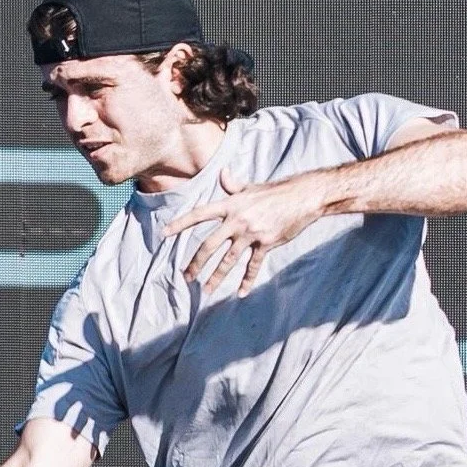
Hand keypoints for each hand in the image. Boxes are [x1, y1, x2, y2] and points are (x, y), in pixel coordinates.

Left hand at [165, 167, 326, 296]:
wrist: (303, 196)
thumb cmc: (276, 191)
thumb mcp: (251, 187)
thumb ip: (233, 185)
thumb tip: (222, 174)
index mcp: (230, 204)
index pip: (199, 214)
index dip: (180, 224)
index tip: (164, 234)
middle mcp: (237, 219)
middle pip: (209, 244)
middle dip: (196, 263)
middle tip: (186, 278)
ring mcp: (251, 232)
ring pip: (228, 260)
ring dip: (216, 277)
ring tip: (207, 290)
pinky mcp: (266, 243)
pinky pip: (253, 266)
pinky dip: (247, 281)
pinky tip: (240, 293)